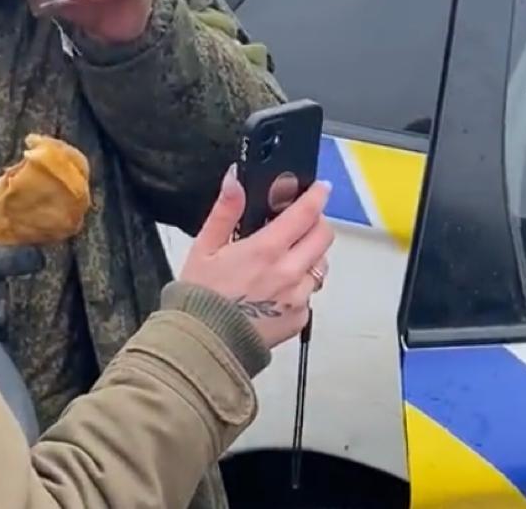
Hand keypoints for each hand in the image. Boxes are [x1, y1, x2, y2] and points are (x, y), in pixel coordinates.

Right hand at [180, 169, 333, 350]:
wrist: (203, 345)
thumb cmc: (201, 297)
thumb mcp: (205, 247)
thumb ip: (225, 210)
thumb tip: (235, 178)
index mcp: (267, 250)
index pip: (306, 213)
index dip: (317, 196)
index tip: (321, 188)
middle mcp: (289, 273)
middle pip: (324, 236)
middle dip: (318, 222)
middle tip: (303, 221)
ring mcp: (298, 298)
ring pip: (321, 266)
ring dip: (311, 255)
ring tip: (288, 256)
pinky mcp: (299, 319)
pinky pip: (311, 295)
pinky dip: (301, 286)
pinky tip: (279, 288)